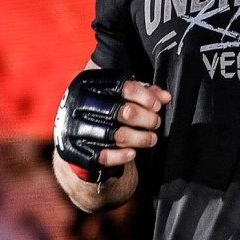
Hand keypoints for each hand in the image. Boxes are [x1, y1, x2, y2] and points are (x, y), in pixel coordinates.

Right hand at [53, 68, 169, 182]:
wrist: (73, 133)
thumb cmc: (103, 108)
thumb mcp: (120, 94)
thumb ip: (144, 92)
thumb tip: (165, 97)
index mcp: (90, 83)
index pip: (123, 86)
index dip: (145, 96)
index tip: (157, 105)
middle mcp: (80, 103)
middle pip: (123, 111)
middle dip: (147, 119)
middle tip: (155, 122)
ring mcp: (75, 127)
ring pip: (117, 135)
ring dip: (141, 138)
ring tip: (151, 138)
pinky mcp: (75, 150)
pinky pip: (103, 156)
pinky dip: (122, 156)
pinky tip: (132, 152)